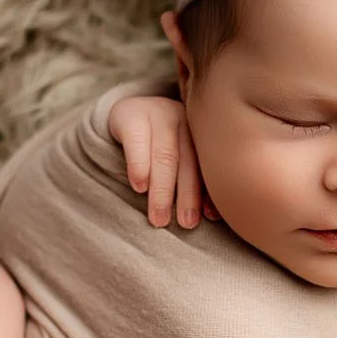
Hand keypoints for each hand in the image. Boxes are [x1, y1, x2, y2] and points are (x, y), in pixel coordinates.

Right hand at [107, 93, 218, 228]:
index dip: (208, 192)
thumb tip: (212, 215)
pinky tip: (139, 187)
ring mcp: (157, 113)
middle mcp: (183, 120)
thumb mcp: (178, 158)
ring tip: (159, 218)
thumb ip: (194, 179)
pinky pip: (136, 142)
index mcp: (200, 132)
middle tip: (186, 224)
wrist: (125, 115)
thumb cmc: (156, 147)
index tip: (209, 216)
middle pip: (187, 161)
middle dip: (187, 196)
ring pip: (164, 155)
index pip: (206, 165)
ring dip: (163, 190)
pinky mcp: (130, 114)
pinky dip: (139, 166)